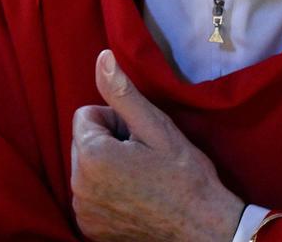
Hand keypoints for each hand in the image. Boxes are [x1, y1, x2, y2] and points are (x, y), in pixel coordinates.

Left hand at [71, 49, 244, 241]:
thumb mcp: (155, 125)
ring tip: (141, 176)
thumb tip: (102, 57)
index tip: (139, 137)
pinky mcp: (90, 229)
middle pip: (84, 140)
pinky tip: (135, 196)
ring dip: (107, 165)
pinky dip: (106, 191)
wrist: (202, 229)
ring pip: (86, 167)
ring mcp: (83, 212)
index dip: (115, 120)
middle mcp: (78, 188)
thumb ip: (122, 91)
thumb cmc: (183, 174)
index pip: (85, 115)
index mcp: (91, 157)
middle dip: (108, 141)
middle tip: (143, 156)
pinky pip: (89, 194)